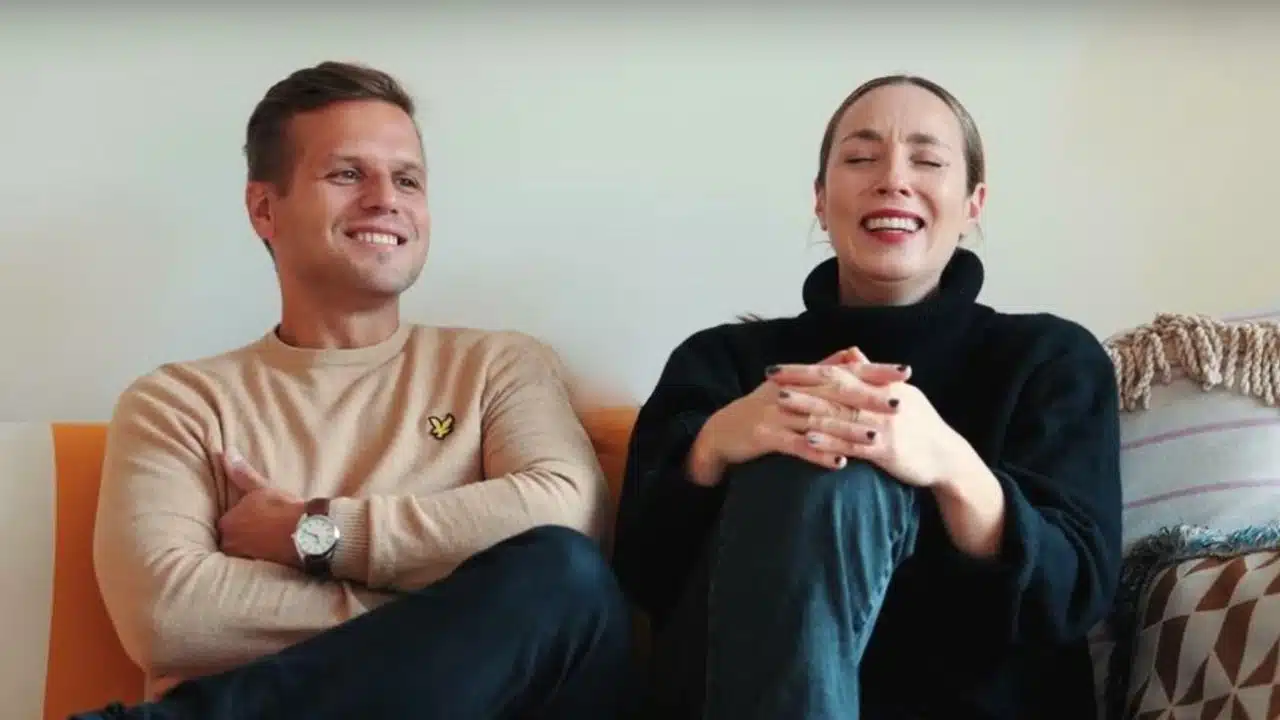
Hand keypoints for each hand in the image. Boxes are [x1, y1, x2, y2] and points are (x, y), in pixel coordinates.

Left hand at [216, 450, 304, 567]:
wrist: (310, 533)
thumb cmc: (283, 509)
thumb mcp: (261, 488)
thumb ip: (241, 473)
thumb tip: (226, 452)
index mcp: (227, 524)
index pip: (226, 524)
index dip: (239, 520)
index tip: (252, 518)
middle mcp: (231, 545)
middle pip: (231, 541)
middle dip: (242, 537)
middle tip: (260, 532)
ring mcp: (245, 560)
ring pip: (243, 554)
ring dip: (252, 550)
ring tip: (268, 543)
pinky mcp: (261, 572)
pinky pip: (255, 566)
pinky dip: (263, 560)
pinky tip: (275, 555)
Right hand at [687, 347, 909, 484]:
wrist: (719, 431)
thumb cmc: (760, 409)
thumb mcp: (790, 385)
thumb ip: (823, 368)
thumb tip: (853, 352)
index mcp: (801, 379)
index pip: (844, 371)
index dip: (875, 371)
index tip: (905, 373)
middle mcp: (791, 392)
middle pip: (835, 394)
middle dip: (869, 399)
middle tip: (899, 405)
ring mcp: (776, 414)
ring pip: (818, 421)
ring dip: (848, 431)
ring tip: (876, 438)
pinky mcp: (764, 437)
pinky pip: (795, 446)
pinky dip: (818, 454)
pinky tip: (840, 463)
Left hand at [769, 358, 968, 488]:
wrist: (948, 458)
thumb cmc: (921, 426)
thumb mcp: (901, 393)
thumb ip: (872, 374)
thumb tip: (851, 353)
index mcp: (882, 385)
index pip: (837, 371)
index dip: (806, 368)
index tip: (779, 367)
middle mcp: (881, 400)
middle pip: (835, 386)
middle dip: (801, 380)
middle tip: (771, 377)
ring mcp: (883, 425)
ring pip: (840, 412)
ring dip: (809, 406)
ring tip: (781, 401)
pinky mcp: (887, 450)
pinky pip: (853, 444)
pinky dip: (830, 440)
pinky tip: (808, 438)